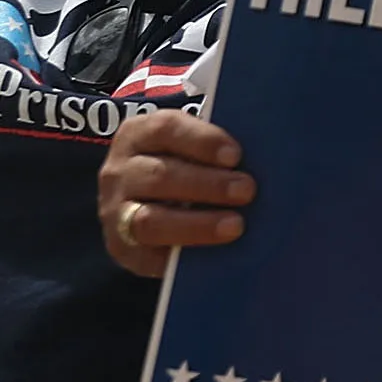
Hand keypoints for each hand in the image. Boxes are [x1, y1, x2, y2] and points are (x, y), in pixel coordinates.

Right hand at [96, 109, 251, 276]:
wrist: (145, 205)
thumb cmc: (185, 166)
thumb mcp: (192, 147)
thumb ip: (218, 149)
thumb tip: (266, 155)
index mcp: (139, 134)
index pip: (166, 129)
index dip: (202, 141)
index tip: (235, 155)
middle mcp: (120, 172)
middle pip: (160, 175)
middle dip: (208, 184)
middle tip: (247, 190)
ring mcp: (115, 212)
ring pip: (150, 219)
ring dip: (196, 224)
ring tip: (235, 225)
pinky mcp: (122, 247)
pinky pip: (149, 253)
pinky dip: (182, 250)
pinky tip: (213, 250)